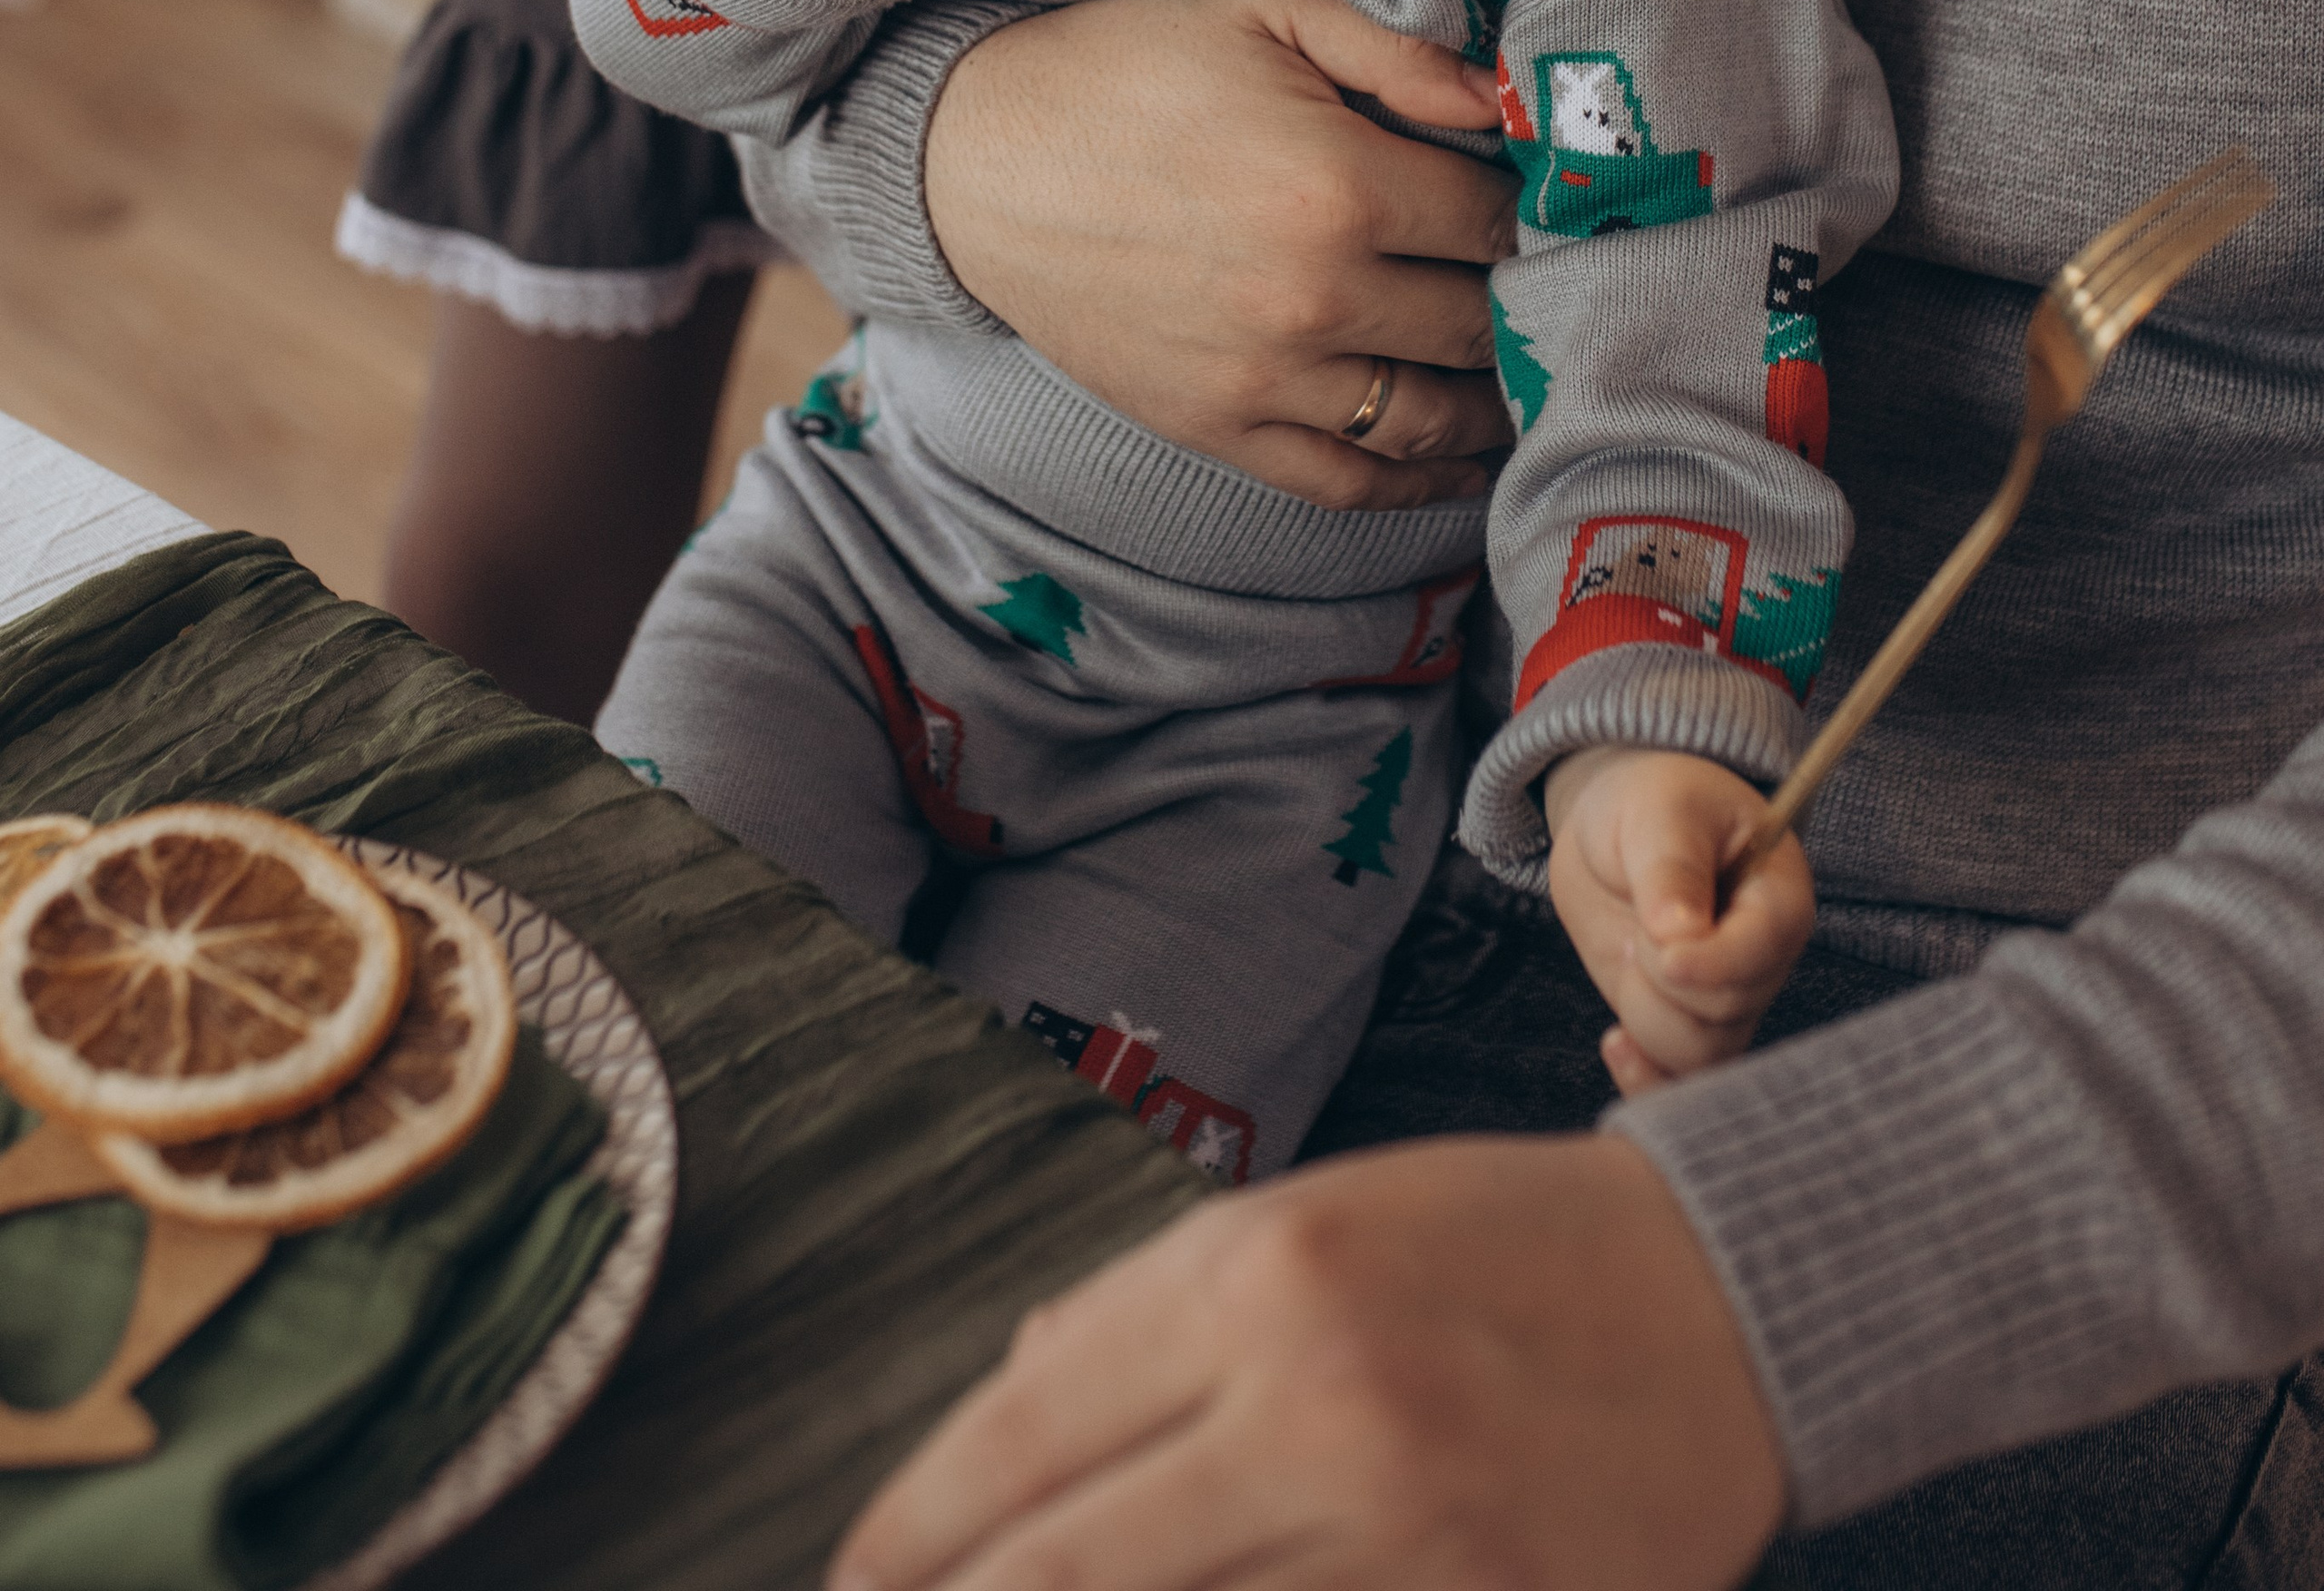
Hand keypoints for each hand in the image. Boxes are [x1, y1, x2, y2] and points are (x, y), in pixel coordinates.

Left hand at [828, 1135, 1785, 1590]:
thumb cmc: (1510, 1244)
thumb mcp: (1325, 1219)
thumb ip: (1164, 1305)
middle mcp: (1311, 1392)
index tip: (850, 1580)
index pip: (1025, 1425)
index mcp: (1261, 1267)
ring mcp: (1400, 1521)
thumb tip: (1018, 1387)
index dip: (913, 1525)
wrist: (1738, 1295)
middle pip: (1063, 1559)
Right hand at [924, 0, 1513, 509]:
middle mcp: (1315, 297)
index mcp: (1339, 185)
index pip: (1496, 224)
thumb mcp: (1262, 6)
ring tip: (1534, 379)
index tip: (1550, 207)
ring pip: (1432, 417)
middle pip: (1479, 325)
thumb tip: (1505, 103)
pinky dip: (1422, 484)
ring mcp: (1264, 379)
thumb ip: (1396, 45)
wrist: (977, 161)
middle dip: (1526, 305)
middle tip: (1553, 289)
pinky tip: (1465, 464)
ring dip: (1497, 404)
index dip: (1537, 214)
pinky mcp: (1216, 428)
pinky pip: (1348, 481)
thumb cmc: (1125, 67)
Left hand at [1544, 750, 1813, 1094]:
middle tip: (1637, 920)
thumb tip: (1680, 936)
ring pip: (1698, 1053)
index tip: (1658, 945)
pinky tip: (1614, 1044)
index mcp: (1777, 896)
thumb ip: (1669, 869)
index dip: (1710, 962)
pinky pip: (1679, 1080)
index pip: (1761, 952)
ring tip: (1629, 949)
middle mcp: (1764, 958)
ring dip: (1644, 1013)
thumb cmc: (1652, 800)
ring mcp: (1727, 997)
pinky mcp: (1687, 1023)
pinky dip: (1644, 1075)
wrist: (1618, 822)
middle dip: (1661, 974)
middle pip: (1725, 1011)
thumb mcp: (1657, 811)